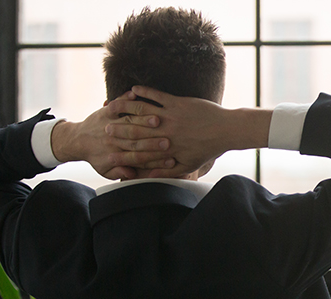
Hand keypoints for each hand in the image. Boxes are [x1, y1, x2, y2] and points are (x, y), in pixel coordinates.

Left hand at [51, 92, 175, 179]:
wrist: (77, 140)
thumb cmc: (95, 157)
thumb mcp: (105, 170)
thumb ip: (119, 173)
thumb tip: (131, 175)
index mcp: (115, 154)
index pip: (137, 158)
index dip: (154, 160)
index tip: (169, 160)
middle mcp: (113, 139)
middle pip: (136, 140)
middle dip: (153, 140)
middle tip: (169, 141)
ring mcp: (109, 123)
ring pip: (129, 121)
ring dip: (144, 120)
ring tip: (158, 119)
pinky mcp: (106, 112)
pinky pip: (116, 104)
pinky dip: (125, 99)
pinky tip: (136, 94)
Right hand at [105, 86, 271, 178]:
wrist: (226, 130)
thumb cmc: (208, 149)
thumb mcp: (188, 165)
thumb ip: (167, 171)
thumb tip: (149, 176)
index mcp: (166, 149)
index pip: (139, 149)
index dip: (123, 148)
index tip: (111, 148)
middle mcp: (164, 132)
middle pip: (136, 130)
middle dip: (118, 128)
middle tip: (103, 127)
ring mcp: (170, 116)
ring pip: (143, 111)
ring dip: (127, 107)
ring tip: (114, 105)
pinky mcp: (177, 103)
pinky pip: (156, 96)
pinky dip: (144, 92)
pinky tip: (134, 90)